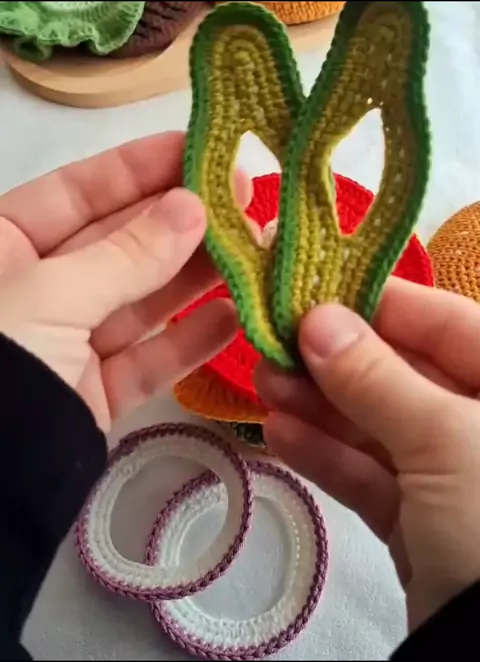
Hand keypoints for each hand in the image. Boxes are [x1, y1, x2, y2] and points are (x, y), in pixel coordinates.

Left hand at [0, 132, 247, 430]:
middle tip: (246, 202)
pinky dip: (190, 342)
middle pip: (119, 244)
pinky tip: (235, 317)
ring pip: (142, 301)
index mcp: (3, 246)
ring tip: (255, 253)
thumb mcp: (52, 294)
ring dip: (198, 279)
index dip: (140, 167)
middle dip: (181, 223)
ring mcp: (68, 342)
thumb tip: (193, 207)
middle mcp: (38, 287)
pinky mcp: (94, 391)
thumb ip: (126, 255)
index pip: (79, 191)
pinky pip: (147, 359)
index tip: (200, 150)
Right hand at [255, 277, 479, 630]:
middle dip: (334, 362)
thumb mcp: (443, 439)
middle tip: (273, 344)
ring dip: (318, 407)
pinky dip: (325, 457)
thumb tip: (319, 321)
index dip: (378, 305)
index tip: (314, 295)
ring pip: (377, 427)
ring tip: (264, 384)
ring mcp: (450, 478)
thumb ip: (377, 377)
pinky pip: (369, 478)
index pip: (444, 323)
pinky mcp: (420, 522)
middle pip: (401, 375)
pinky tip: (279, 435)